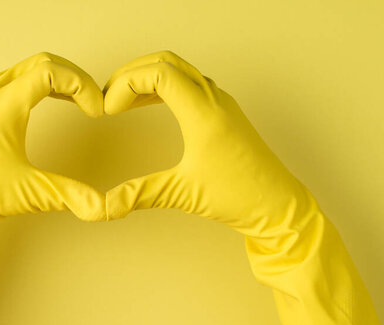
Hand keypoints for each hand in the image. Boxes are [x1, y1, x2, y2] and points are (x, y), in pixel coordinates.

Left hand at [0, 52, 106, 238]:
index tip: (96, 112)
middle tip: (95, 103)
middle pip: (44, 62)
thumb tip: (107, 206)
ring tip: (82, 101)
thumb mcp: (29, 193)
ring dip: (60, 78)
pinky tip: (58, 101)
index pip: (51, 72)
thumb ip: (72, 195)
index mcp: (2, 106)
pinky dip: (44, 83)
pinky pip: (19, 79)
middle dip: (76, 78)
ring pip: (31, 67)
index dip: (83, 86)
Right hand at [104, 50, 319, 240]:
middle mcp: (214, 100)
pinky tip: (148, 105)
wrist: (277, 205)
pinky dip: (163, 87)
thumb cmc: (241, 197)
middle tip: (109, 95)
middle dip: (132, 73)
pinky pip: (189, 84)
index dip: (126, 84)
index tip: (110, 110)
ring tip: (122, 99)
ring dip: (147, 77)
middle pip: (166, 61)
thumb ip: (139, 195)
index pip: (159, 73)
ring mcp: (221, 104)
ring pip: (179, 70)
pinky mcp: (223, 113)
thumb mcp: (183, 194)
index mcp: (204, 113)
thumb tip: (106, 206)